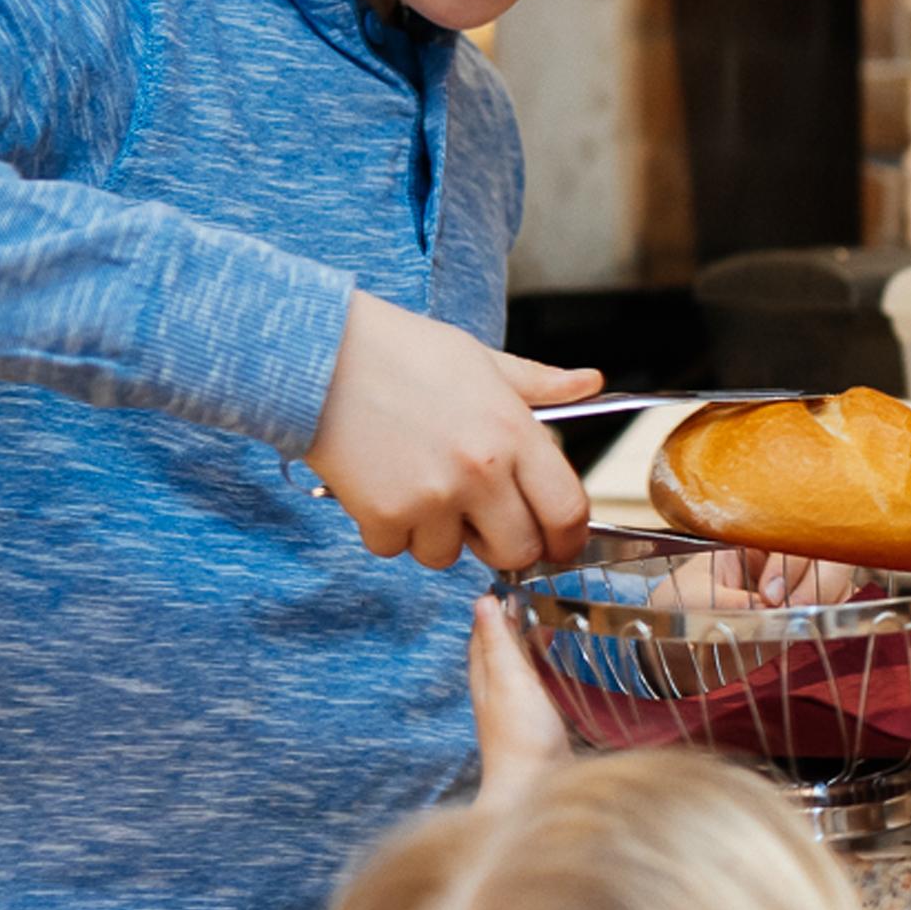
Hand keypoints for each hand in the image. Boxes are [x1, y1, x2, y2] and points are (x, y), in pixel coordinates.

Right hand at [303, 291, 599, 570]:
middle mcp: (481, 472)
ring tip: (418, 486)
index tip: (557, 543)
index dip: (567, 537)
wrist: (320, 354)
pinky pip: (397, 549)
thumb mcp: (483, 360)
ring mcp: (432, 498)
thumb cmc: (402, 353)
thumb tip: (590, 382)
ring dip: (436, 535)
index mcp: (514, 434)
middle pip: (516, 551)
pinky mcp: (384, 515)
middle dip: (501, 544)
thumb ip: (540, 384)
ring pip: (449, 556)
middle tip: (480, 521)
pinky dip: (389, 530)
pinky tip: (381, 486)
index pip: (567, 511)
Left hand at [469, 595, 568, 797]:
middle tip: (540, 593)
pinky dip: (545, 664)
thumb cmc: (521, 736)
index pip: (483, 629)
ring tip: (554, 620)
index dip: (496, 604)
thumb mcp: (509, 679)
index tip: (517, 577)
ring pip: (518, 663)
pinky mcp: (536, 721)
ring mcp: (516, 706)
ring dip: (531, 641)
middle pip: (500, 645)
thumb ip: (497, 641)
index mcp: (484, 674)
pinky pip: (536, 682)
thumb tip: (482, 599)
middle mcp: (496, 689)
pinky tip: (560, 664)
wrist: (534, 789)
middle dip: (515, 619)